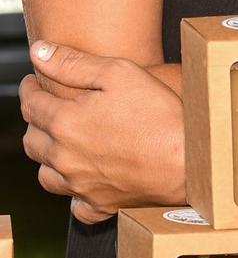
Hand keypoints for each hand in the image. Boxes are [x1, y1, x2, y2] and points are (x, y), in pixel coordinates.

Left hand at [19, 41, 185, 224]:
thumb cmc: (157, 113)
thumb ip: (73, 63)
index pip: (31, 104)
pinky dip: (74, 192)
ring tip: (62, 141)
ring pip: (46, 174)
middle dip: (35, 120)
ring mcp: (81, 186)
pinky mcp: (100, 206)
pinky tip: (85, 178)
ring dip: (48, 156)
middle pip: (32, 140)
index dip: (29, 88)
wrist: (187, 160)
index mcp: (65, 123)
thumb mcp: (118, 72)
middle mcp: (65, 158)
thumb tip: (38, 52)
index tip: (33, 81)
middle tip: (47, 107)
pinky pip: (74, 205)